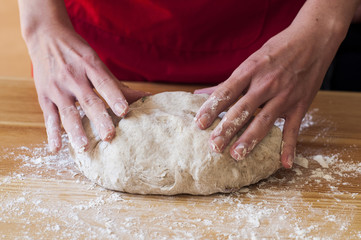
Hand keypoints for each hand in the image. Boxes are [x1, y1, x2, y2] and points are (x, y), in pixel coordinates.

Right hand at [28, 24, 147, 152]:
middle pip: (89, 100)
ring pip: (67, 112)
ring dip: (75, 130)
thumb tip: (145, 97)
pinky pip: (49, 116)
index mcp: (90, 65)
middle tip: (109, 136)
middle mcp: (73, 76)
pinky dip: (52, 133)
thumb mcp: (96, 61)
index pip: (104, 82)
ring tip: (83, 147)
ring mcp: (57, 87)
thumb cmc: (77, 52)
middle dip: (99, 119)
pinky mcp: (44, 96)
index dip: (115, 97)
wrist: (46, 35)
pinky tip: (56, 148)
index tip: (125, 112)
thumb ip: (116, 83)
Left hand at [194, 0, 357, 167]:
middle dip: (227, 128)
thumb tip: (200, 94)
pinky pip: (293, 129)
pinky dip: (289, 147)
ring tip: (237, 155)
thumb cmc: (276, 51)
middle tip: (214, 146)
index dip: (211, 108)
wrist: (313, 40)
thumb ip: (228, 83)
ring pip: (264, 121)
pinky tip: (283, 163)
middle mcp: (266, 83)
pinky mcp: (300, 104)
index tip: (199, 124)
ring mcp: (284, 95)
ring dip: (250, 139)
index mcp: (250, 70)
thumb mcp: (250, 61)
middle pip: (243, 109)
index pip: (226, 91)